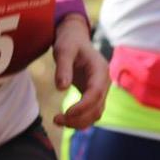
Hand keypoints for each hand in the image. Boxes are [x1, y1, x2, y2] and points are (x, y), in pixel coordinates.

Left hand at [52, 14, 107, 128]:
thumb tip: (61, 88)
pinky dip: (79, 119)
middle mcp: (104, 82)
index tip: (66, 113)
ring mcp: (100, 89)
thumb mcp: (64, 50)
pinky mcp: (93, 94)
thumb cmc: (69, 42)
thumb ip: (63, 67)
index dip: (83, 107)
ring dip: (79, 122)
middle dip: (78, 118)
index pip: (96, 93)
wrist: (74, 38)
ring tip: (57, 120)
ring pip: (95, 114)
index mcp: (100, 70)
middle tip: (56, 119)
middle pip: (97, 107)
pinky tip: (64, 118)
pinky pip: (90, 112)